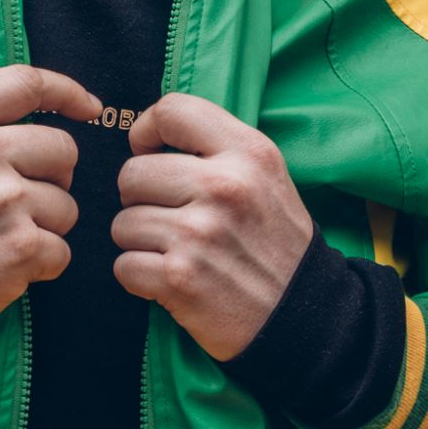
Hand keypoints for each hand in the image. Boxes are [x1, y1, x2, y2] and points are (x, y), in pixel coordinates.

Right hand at [0, 64, 101, 335]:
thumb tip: (47, 117)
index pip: (26, 83)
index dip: (68, 92)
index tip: (90, 108)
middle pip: (62, 148)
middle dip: (52, 178)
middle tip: (15, 204)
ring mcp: (1, 198)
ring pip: (67, 205)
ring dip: (44, 227)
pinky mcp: (19, 246)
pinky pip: (61, 251)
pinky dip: (40, 265)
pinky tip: (2, 267)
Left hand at [111, 92, 312, 358]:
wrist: (306, 318)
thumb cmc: (276, 245)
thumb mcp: (266, 179)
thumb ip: (217, 150)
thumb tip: (148, 137)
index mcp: (249, 153)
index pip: (173, 110)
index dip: (147, 132)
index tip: (152, 154)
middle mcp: (225, 187)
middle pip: (132, 173)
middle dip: (141, 200)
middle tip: (172, 219)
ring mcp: (200, 233)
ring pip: (122, 222)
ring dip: (140, 243)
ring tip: (177, 252)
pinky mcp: (179, 278)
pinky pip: (123, 265)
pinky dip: (140, 278)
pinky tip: (172, 280)